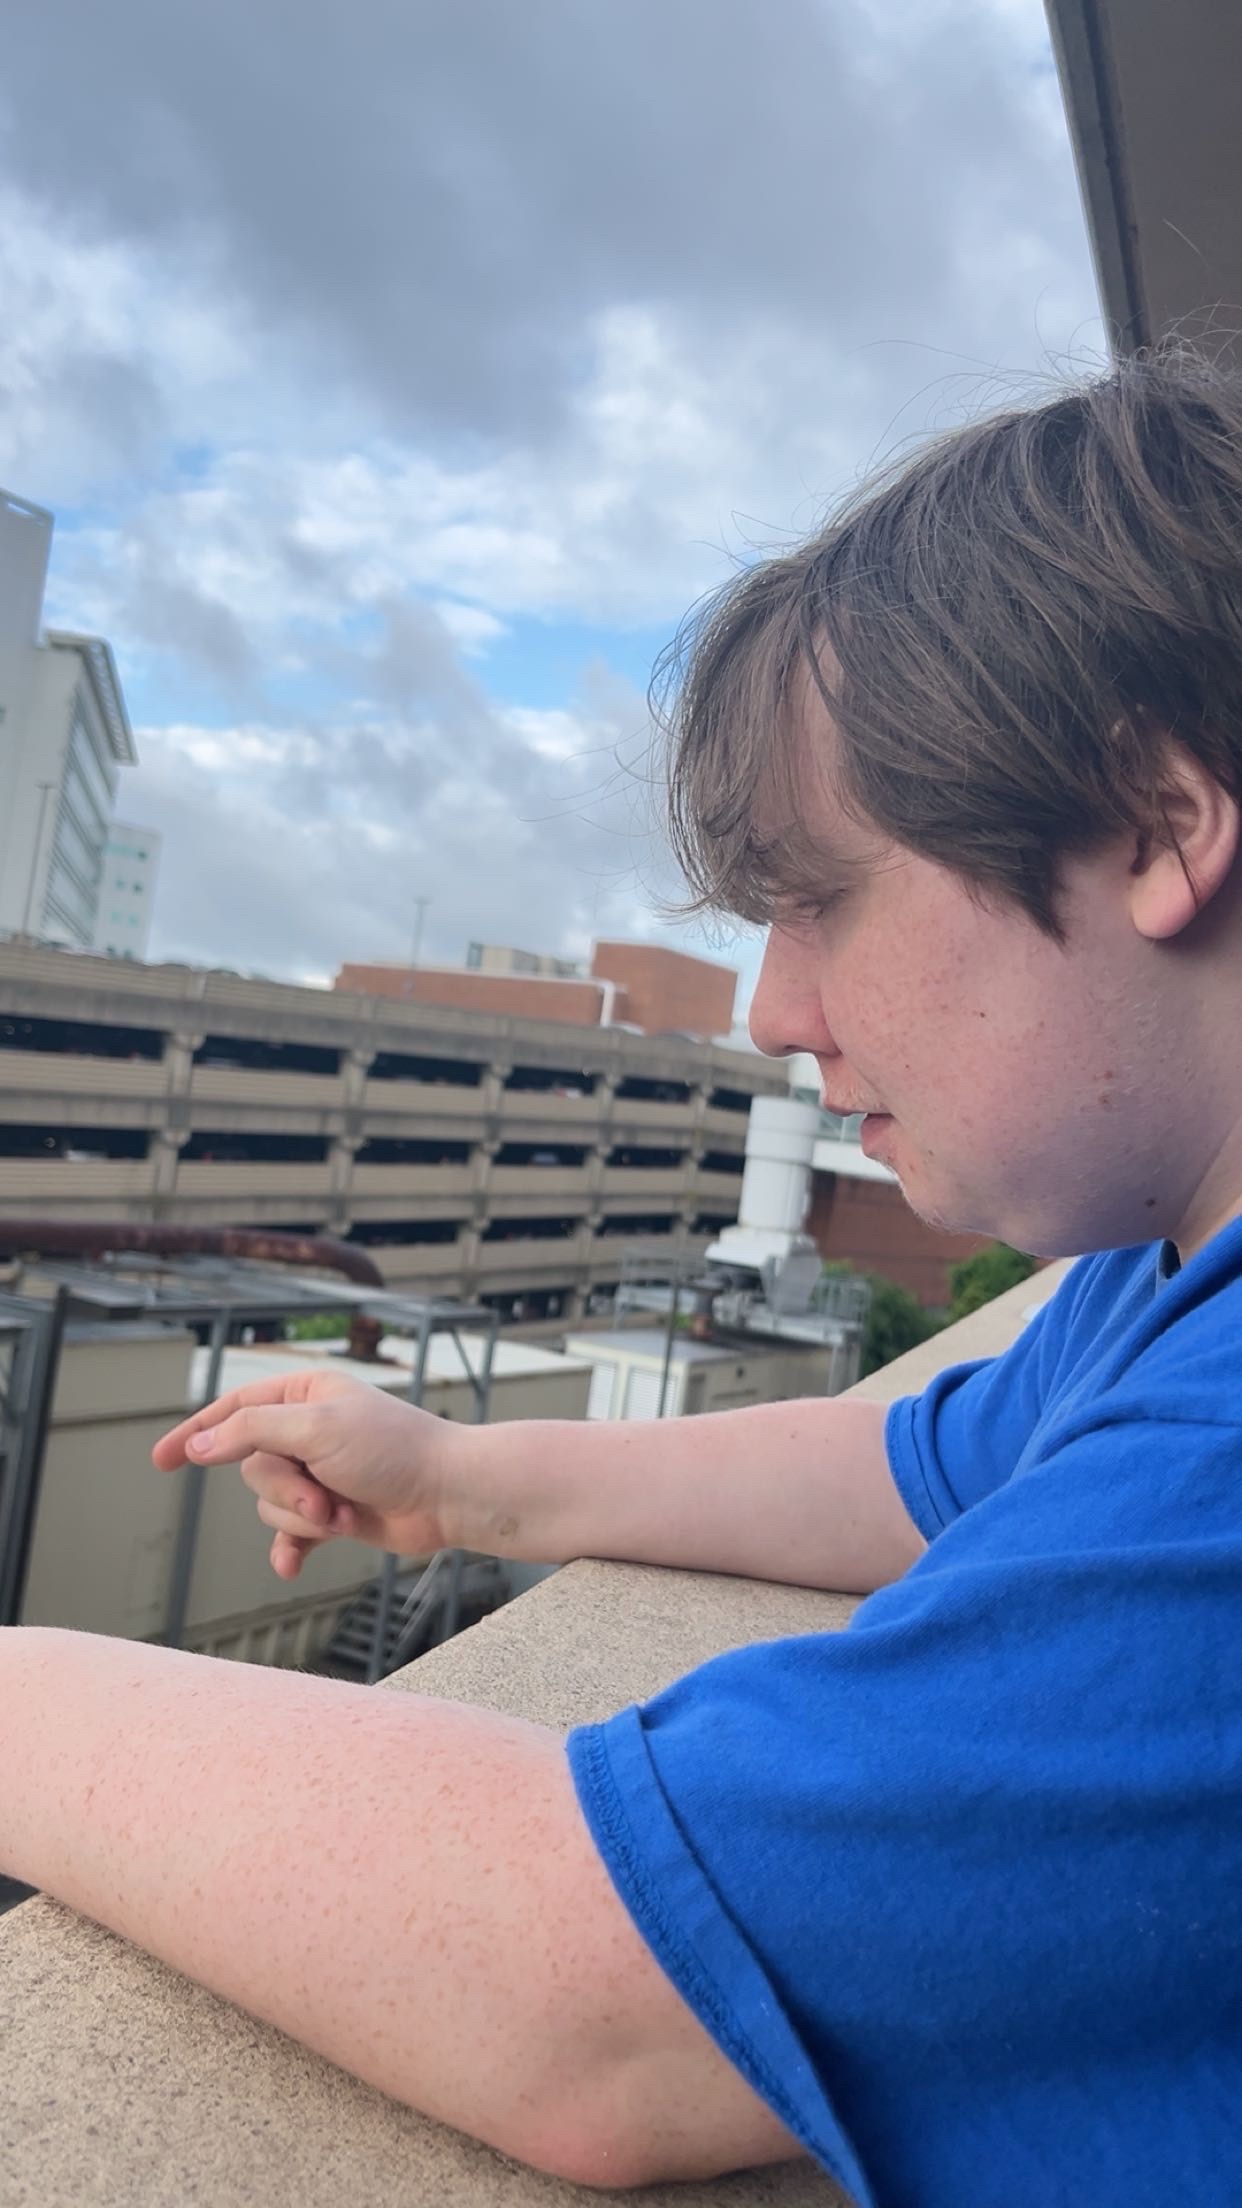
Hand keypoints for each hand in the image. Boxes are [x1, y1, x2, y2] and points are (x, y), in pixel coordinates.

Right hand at [153, 1370, 461, 1580]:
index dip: (196, 1433)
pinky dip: (291, 1548)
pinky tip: (292, 1565)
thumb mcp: (315, 1428)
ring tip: (345, 1514)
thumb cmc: (392, 1449)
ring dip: (303, 1517)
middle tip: (325, 1496)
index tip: (161, 1460)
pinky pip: (288, 1535)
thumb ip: (251, 1433)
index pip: (235, 1409)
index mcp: (305, 1392)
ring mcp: (318, 1472)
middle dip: (284, 1489)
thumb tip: (200, 1444)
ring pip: (269, 1503)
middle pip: (251, 1465)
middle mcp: (307, 1429)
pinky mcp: (331, 1512)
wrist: (447, 1495)